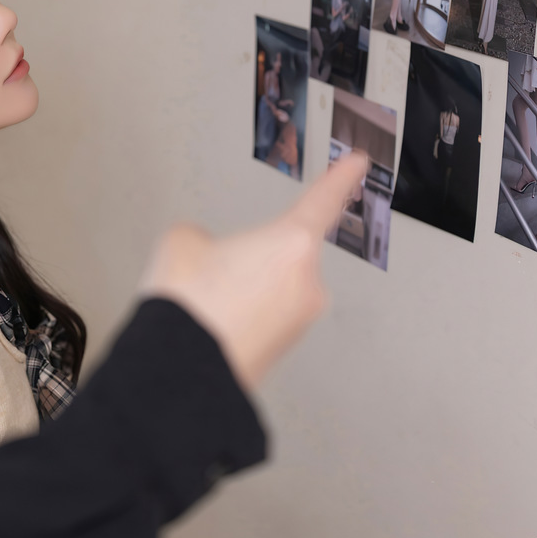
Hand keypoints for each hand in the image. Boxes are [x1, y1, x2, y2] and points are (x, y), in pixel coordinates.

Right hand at [138, 152, 368, 390]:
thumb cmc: (189, 308)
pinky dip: (240, 318)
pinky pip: (262, 319)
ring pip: (270, 290)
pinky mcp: (281, 350)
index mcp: (291, 243)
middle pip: (281, 254)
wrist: (179, 373)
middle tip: (212, 272)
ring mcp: (297, 322)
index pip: (323, 199)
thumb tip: (206, 253)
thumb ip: (205, 237)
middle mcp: (306, 284)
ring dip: (244, 292)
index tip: (357, 164)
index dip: (341, 177)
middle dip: (250, 258)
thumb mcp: (182, 242)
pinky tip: (210, 325)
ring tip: (205, 306)